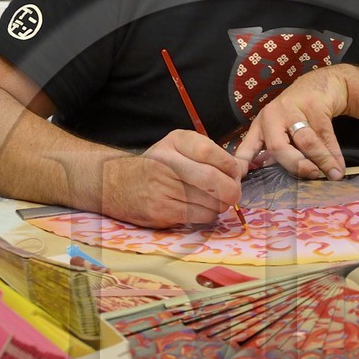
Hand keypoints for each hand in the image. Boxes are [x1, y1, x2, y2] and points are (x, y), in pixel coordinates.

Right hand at [102, 130, 245, 227]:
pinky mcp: (162, 211)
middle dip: (231, 189)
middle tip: (233, 193)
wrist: (118, 185)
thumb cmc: (157, 166)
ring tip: (215, 201)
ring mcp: (162, 189)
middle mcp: (166, 163)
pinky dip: (209, 215)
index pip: (209, 151)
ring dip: (221, 204)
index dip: (229, 165)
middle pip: (211, 179)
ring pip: (209, 201)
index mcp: (174, 142)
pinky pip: (200, 216)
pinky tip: (202, 209)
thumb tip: (240, 170)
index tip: (234, 172)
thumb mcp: (177, 148)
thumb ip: (208, 154)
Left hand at [234, 66, 349, 180]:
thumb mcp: (284, 129)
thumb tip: (285, 183)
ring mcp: (292, 108)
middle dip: (295, 164)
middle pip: (278, 147)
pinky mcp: (313, 104)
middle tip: (311, 175)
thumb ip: (281, 152)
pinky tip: (339, 166)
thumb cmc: (301, 113)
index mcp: (261, 126)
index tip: (242, 179)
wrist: (322, 83)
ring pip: (306, 141)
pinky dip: (333, 154)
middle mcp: (272, 116)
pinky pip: (324, 135)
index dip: (243, 164)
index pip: (247, 148)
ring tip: (333, 174)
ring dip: (322, 160)